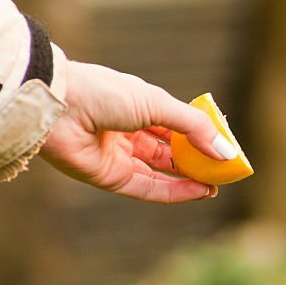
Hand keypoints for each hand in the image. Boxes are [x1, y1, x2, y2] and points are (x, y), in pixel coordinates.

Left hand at [39, 62, 237, 202]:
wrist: (59, 104)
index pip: (178, 129)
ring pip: (163, 174)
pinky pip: (148, 189)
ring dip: (191, 181)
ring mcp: (120, 157)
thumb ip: (194, 127)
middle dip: (199, 164)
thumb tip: (226, 150)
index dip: (202, 139)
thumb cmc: (105, 93)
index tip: (225, 149)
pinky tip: (198, 191)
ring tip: (216, 185)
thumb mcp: (158, 104)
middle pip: (172, 154)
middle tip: (225, 172)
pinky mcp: (111, 178)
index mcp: (140, 109)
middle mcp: (130, 134)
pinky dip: (174, 192)